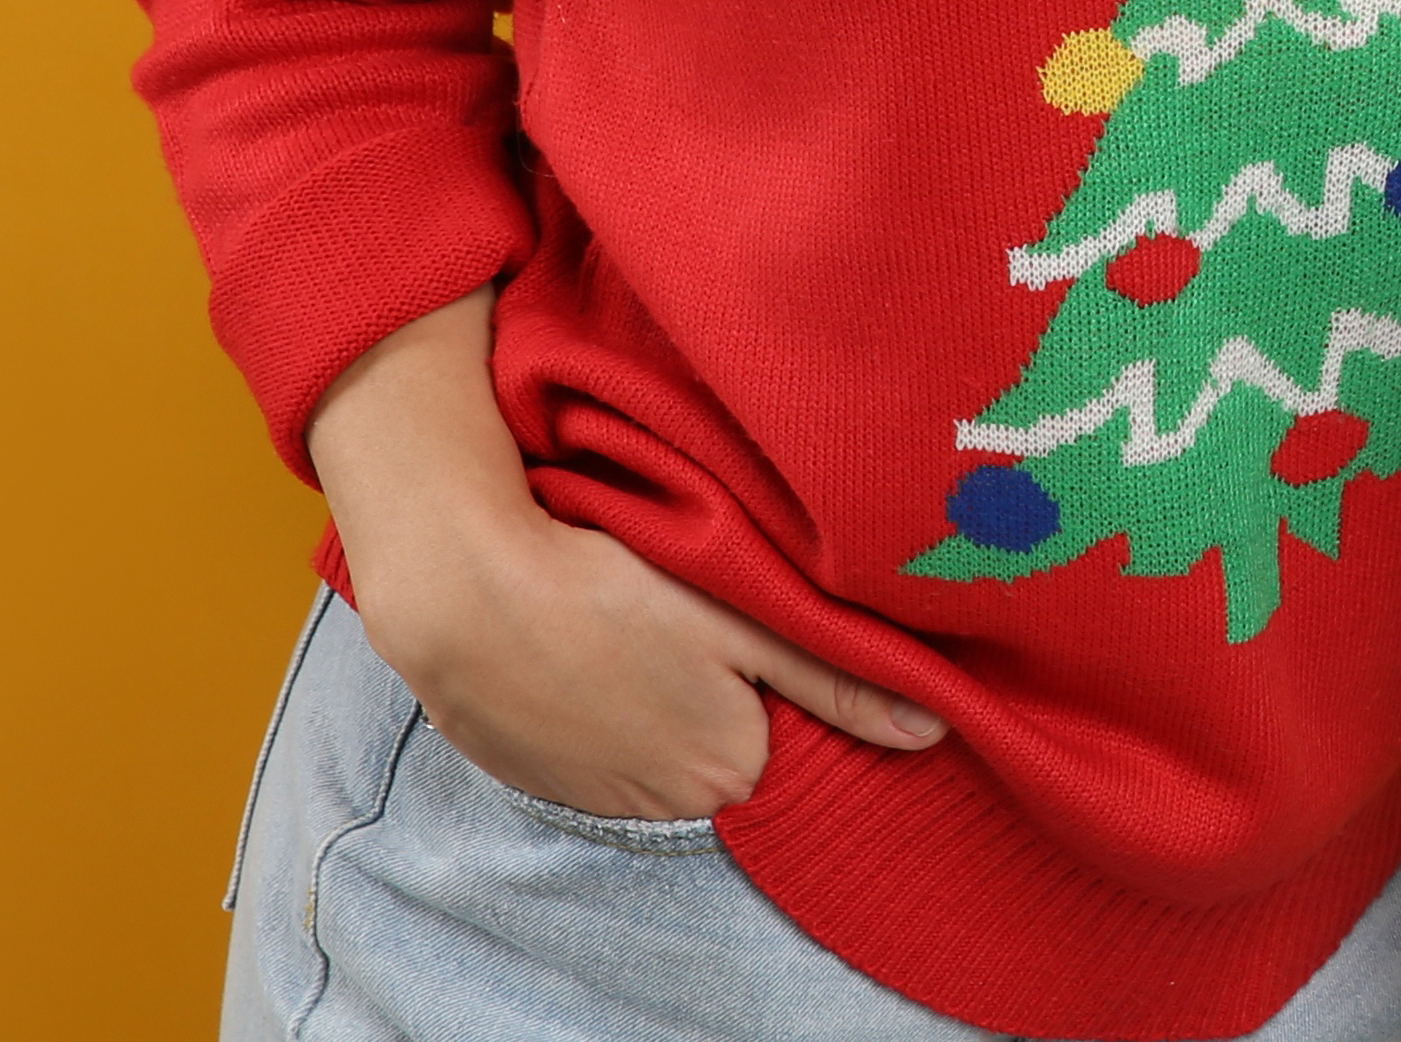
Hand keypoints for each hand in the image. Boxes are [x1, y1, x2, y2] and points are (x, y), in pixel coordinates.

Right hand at [314, 295, 940, 824]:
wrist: (466, 598)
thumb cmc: (614, 592)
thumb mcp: (742, 619)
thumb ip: (837, 676)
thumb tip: (933, 730)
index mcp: (730, 772)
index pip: (796, 734)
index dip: (789, 674)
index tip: (769, 621)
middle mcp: (665, 808)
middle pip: (731, 742)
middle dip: (730, 688)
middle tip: (702, 614)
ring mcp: (594, 799)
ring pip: (662, 743)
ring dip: (663, 695)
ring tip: (640, 625)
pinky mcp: (537, 776)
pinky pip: (600, 745)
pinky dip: (605, 703)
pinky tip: (594, 648)